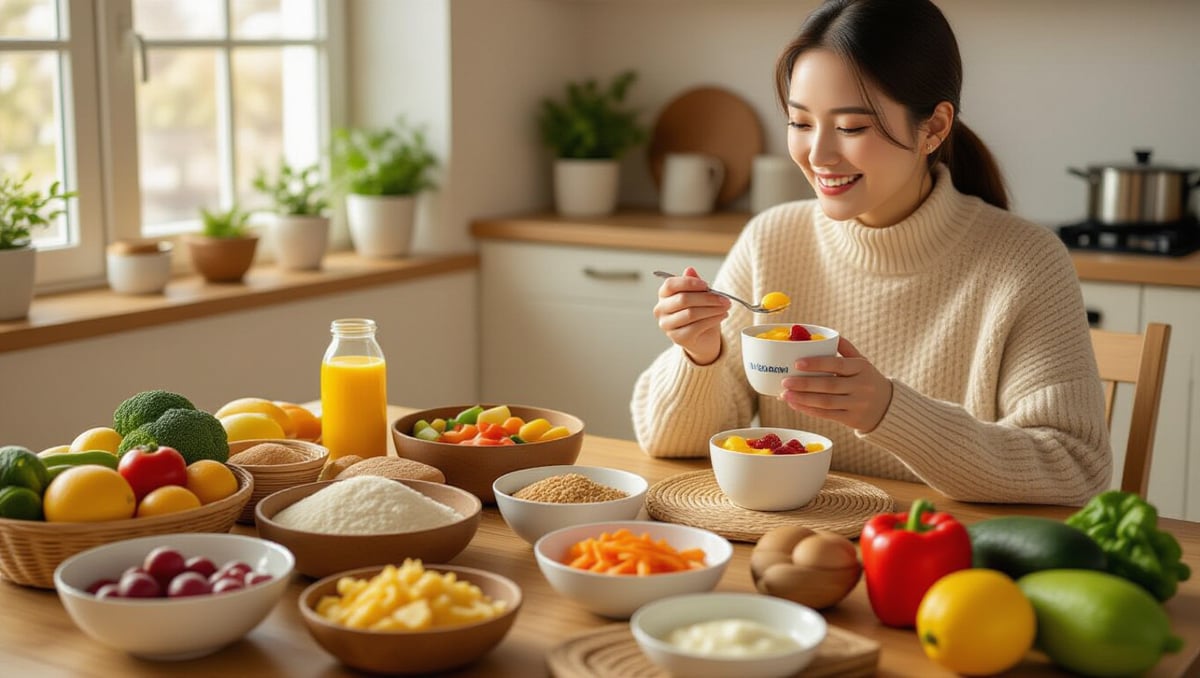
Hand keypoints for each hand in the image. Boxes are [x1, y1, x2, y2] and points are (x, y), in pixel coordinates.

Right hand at [652, 266, 730, 364]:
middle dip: (707, 298)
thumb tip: (690, 270)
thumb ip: (693, 283)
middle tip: (724, 299)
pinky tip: (722, 316)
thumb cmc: (700, 313)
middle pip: (683, 299)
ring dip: (712, 309)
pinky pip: (697, 326)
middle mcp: (661, 310)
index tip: (707, 285)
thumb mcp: (698, 295)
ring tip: (725, 307)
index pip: (671, 285)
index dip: (689, 283)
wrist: (703, 338)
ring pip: (691, 313)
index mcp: (664, 295)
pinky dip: (713, 320)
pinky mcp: (678, 338)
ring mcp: (667, 325)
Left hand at [778, 336, 892, 431]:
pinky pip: (827, 415)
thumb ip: (845, 348)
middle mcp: (861, 386)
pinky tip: (795, 404)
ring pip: (826, 402)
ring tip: (784, 395)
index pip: (838, 365)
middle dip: (804, 384)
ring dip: (803, 399)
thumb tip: (824, 334)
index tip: (797, 363)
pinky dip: (809, 410)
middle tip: (785, 381)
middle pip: (829, 385)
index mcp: (861, 367)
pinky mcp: (852, 419)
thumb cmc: (867, 379)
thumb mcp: (862, 362)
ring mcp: (857, 404)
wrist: (888, 407)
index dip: (817, 364)